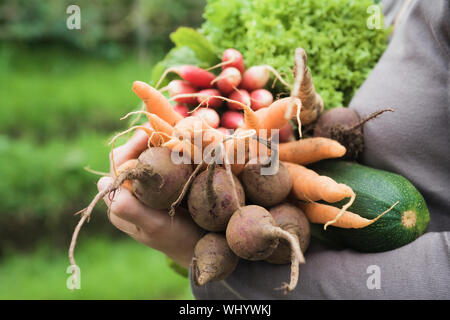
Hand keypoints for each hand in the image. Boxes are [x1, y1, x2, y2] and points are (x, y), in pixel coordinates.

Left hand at [98, 124, 202, 268]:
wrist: (199, 245)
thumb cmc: (176, 238)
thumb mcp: (153, 226)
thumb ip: (128, 208)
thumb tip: (103, 182)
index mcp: (118, 199)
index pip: (118, 164)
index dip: (132, 147)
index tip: (148, 136)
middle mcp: (129, 188)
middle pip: (132, 153)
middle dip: (146, 139)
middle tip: (165, 129)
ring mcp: (146, 183)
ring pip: (147, 152)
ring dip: (159, 140)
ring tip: (174, 131)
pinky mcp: (163, 179)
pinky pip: (163, 157)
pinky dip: (171, 147)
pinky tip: (183, 141)